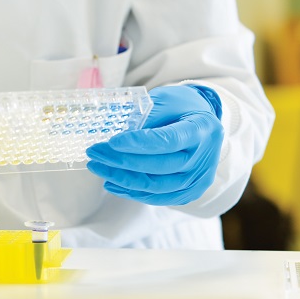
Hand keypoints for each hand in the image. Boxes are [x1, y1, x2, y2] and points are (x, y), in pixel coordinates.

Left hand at [86, 85, 223, 205]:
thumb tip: (110, 136)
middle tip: (95, 152)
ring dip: (121, 178)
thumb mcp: (163, 101)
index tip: (111, 141)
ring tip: (97, 167)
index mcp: (201, 128)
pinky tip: (111, 182)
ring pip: (155, 186)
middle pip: (160, 166)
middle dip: (121, 161)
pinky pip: (157, 197)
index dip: (139, 143)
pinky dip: (132, 192)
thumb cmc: (180, 107)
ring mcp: (198, 179)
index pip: (168, 141)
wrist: (202, 123)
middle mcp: (204, 157)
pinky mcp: (189, 192)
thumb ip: (142, 118)